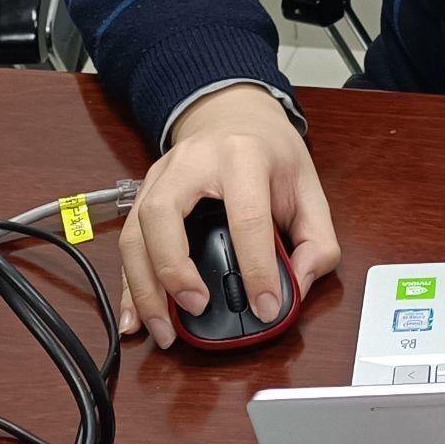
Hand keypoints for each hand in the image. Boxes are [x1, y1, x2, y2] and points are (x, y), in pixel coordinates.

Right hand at [116, 85, 339, 348]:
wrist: (233, 114)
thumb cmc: (270, 152)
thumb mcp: (309, 186)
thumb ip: (317, 239)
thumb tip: (298, 285)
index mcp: (242, 157)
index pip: (246, 217)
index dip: (256, 268)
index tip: (265, 307)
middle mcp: (191, 164)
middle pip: (164, 216)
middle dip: (174, 271)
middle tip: (197, 308)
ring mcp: (160, 177)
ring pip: (135, 233)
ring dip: (144, 288)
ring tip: (163, 329)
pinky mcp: (144, 194)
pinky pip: (127, 243)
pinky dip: (129, 285)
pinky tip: (136, 316)